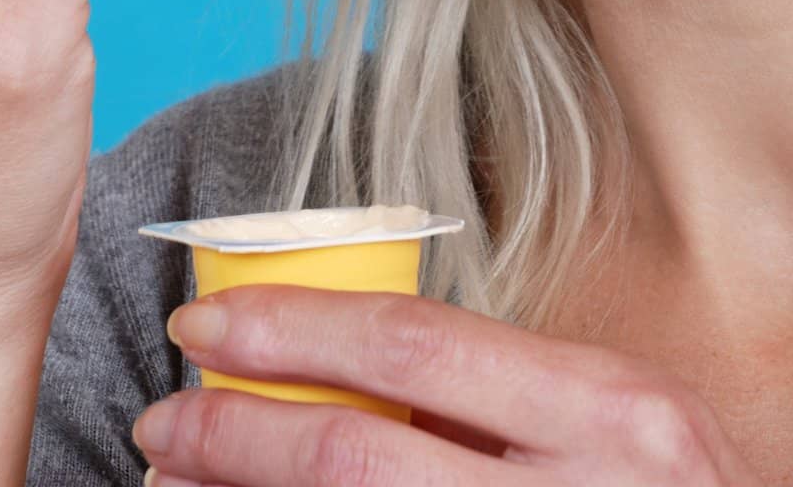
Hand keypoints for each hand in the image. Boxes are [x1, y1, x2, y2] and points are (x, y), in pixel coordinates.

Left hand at [132, 284, 764, 483]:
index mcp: (611, 411)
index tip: (211, 321)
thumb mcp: (624, 428)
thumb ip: (510, 395)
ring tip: (181, 479)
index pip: (417, 344)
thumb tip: (357, 363)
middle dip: (238, 430)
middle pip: (360, 455)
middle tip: (168, 412)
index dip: (294, 328)